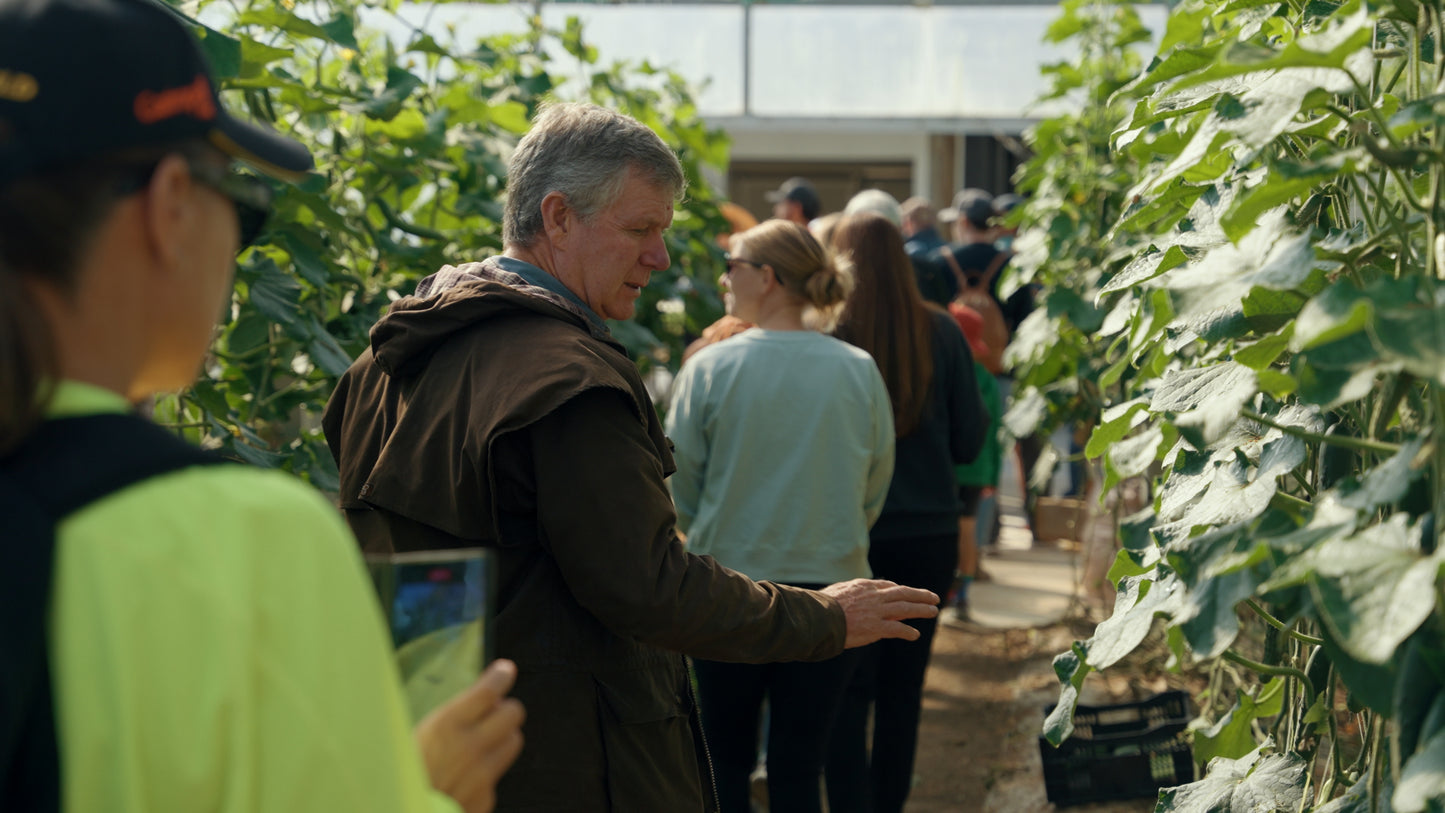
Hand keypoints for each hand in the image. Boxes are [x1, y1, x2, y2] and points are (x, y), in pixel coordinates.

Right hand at [415, 659, 525, 812]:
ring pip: (513, 741)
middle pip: (513, 713)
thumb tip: (476, 701)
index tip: (504, 671)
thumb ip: (446, 718)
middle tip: (493, 711)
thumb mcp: (411, 737)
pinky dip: (486, 771)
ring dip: (502, 736)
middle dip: (504, 708)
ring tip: (483, 740)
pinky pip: (496, 775)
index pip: (488, 691)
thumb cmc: (398, 777)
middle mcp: (470, 747)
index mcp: (446, 726)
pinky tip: (466, 776)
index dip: (500, 677)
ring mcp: (482, 774)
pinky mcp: (486, 797)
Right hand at [821, 579, 940, 648]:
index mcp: (864, 586)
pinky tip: (915, 635)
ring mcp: (877, 612)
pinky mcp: (876, 627)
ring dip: (921, 609)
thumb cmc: (821, 607)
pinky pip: (897, 628)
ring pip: (906, 608)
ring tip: (933, 611)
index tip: (908, 594)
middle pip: (903, 593)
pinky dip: (908, 632)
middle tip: (933, 597)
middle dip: (920, 594)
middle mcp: (874, 596)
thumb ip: (848, 591)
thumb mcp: (836, 592)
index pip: (888, 586)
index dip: (901, 590)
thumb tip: (847, 593)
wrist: (818, 618)